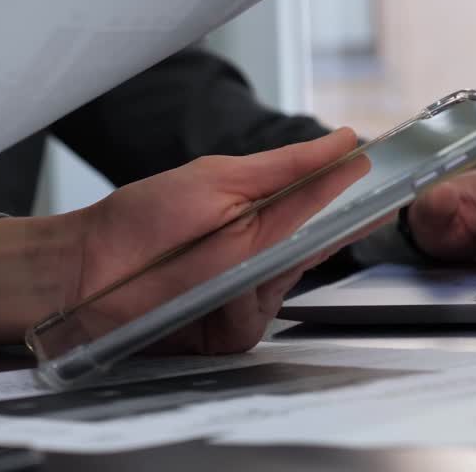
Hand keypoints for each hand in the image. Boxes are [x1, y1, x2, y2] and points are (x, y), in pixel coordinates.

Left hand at [0, 129, 370, 353]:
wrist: (85, 271)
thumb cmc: (140, 219)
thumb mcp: (217, 179)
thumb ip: (286, 168)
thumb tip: (343, 142)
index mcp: (264, 213)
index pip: (328, 203)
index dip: (360, 194)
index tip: (389, 176)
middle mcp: (263, 256)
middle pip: (318, 243)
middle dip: (316, 227)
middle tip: (302, 207)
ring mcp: (249, 296)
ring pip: (289, 279)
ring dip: (264, 263)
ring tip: (218, 250)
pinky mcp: (233, 332)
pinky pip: (259, 317)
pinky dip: (239, 299)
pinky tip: (210, 286)